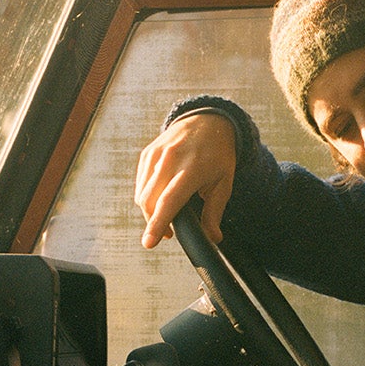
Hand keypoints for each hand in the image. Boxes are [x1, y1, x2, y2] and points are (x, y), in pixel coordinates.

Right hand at [135, 111, 238, 248]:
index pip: (169, 200)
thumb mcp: (224, 183)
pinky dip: (147, 197)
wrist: (207, 121)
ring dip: (150, 211)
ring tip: (167, 214)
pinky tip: (161, 196)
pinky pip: (140, 184)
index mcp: (192, 168)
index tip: (149, 243)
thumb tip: (213, 239)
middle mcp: (170, 160)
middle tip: (169, 233)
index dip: (158, 224)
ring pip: (142, 195)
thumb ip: (214, 212)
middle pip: (150, 201)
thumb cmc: (218, 155)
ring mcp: (156, 155)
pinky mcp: (147, 154)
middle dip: (155, 223)